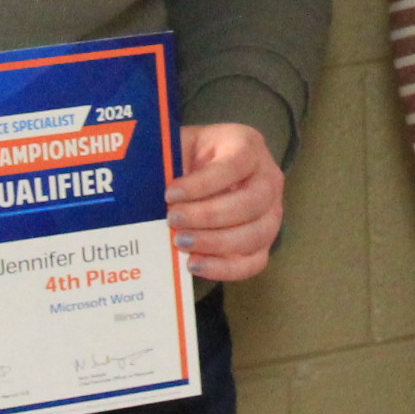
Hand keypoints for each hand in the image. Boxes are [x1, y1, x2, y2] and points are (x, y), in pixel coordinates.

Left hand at [168, 123, 284, 280]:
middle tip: (173, 219)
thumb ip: (168, 162)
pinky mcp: (264, 242)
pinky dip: (223, 268)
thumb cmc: (190, 159)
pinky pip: (254, 262)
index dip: (204, 183)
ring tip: (180, 242)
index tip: (170, 193)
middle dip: (209, 215)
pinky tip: (194, 264)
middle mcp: (268, 178)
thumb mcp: (179, 147)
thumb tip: (143, 185)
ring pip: (256, 234)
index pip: (236, 164)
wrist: (203, 173)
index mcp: (248, 146)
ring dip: (215, 243)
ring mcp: (271, 212)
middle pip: (252, 202)